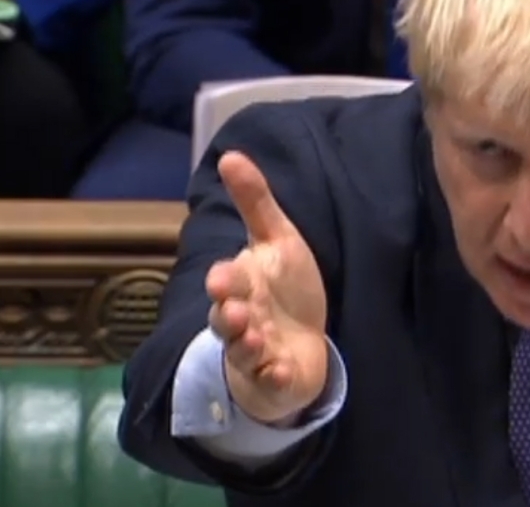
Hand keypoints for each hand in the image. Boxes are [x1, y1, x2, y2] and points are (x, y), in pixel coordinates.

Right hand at [206, 151, 328, 423]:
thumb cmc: (285, 289)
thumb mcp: (277, 241)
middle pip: (227, 319)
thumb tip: (230, 154)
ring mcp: (256, 353)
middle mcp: (242, 320)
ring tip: (257, 338)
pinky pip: (271, 381)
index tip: (223, 276)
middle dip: (229, 315)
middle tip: (236, 309)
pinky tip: (283, 370)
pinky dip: (275, 377)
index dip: (226, 281)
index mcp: (242, 286)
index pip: (229, 282)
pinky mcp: (274, 379)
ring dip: (247, 345)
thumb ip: (256, 202)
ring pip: (243, 352)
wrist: (300, 344)